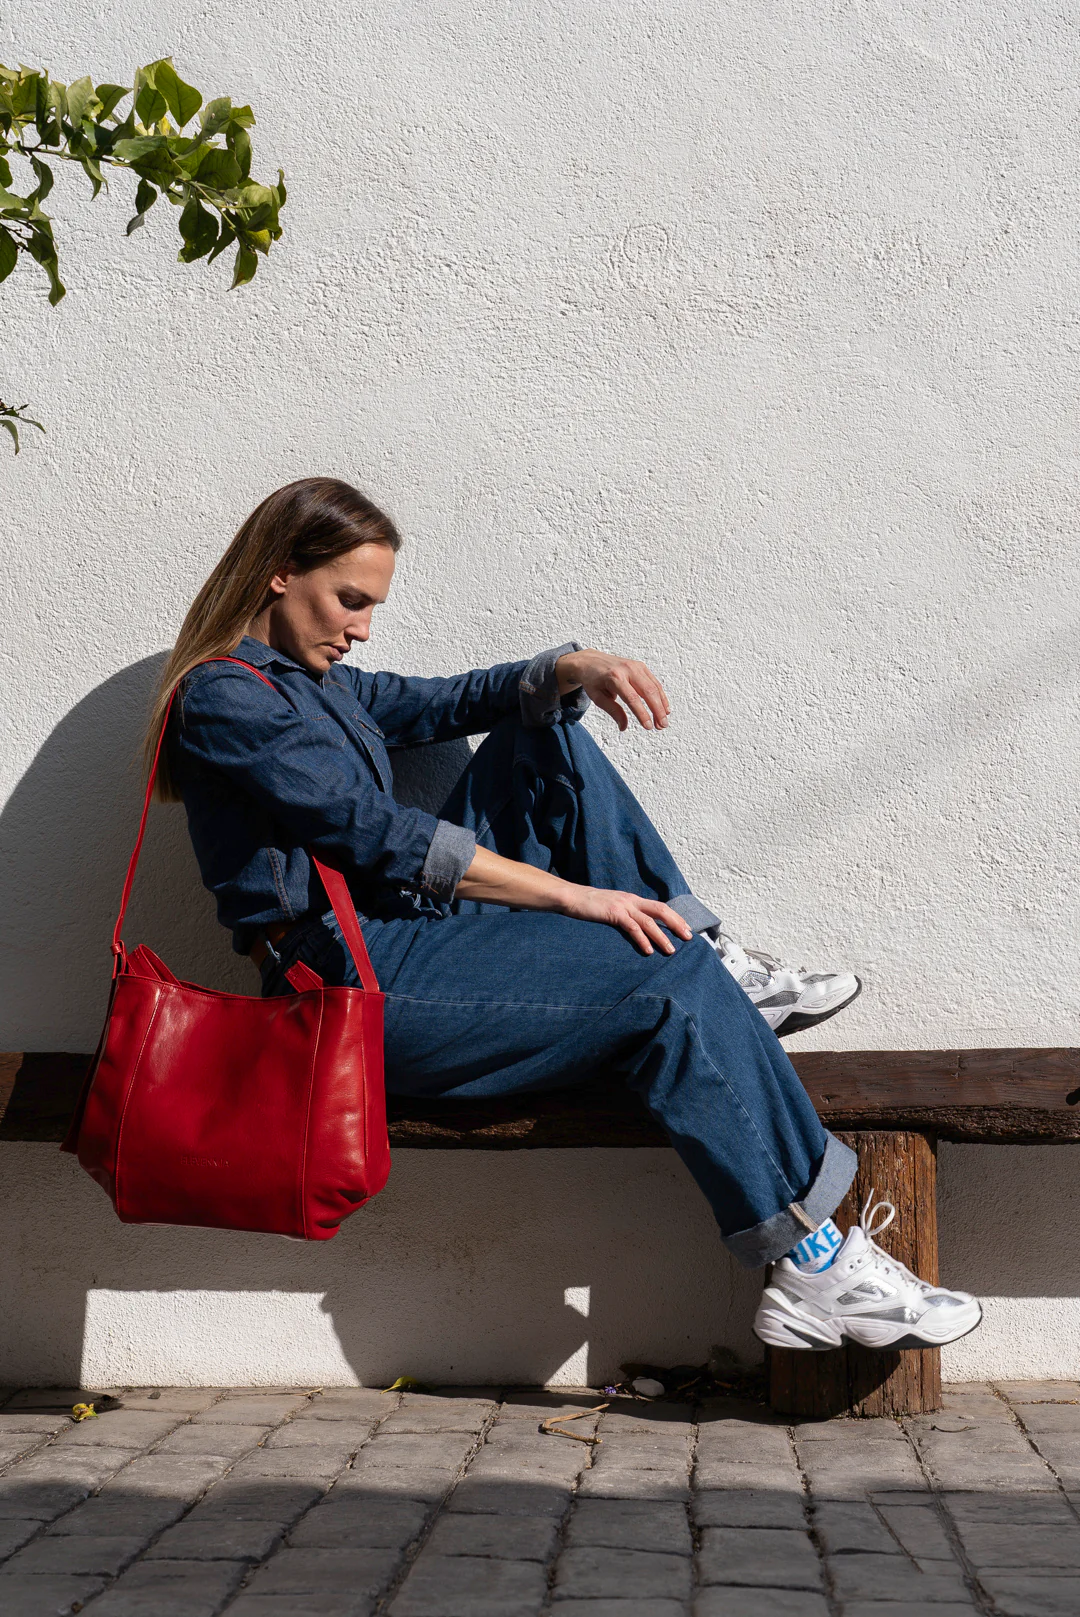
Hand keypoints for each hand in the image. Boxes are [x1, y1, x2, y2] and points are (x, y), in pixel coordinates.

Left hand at [555, 649, 669, 731]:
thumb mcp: (597, 697)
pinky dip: (661, 696)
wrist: (591, 661)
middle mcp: (627, 669)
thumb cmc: (593, 680)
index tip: (648, 727)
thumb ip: (612, 711)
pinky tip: (664, 708)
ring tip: (663, 722)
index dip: (642, 713)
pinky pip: (654, 682)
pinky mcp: (641, 666)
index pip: (632, 698)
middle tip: (662, 726)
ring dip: (661, 705)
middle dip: (657, 710)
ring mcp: (636, 666)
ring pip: (654, 687)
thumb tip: (624, 726)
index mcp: (614, 677)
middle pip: (648, 692)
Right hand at [556, 884, 693, 955]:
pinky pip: (632, 927)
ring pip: (649, 921)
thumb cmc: (589, 905)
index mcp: (632, 899)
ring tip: (671, 950)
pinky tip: (648, 950)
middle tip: (688, 937)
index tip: (685, 928)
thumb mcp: (611, 907)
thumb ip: (624, 914)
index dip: (674, 917)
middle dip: (676, 923)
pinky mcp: (613, 913)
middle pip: (660, 910)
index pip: (659, 907)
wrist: (571, 897)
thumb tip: (635, 926)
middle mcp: (631, 900)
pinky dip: (642, 939)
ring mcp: (622, 905)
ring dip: (662, 936)